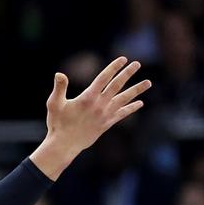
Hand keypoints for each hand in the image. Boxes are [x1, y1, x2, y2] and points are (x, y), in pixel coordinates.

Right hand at [33, 57, 149, 175]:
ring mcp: (104, 115)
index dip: (114, 67)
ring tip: (148, 82)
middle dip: (127, 73)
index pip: (103, 78)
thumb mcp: (54, 104)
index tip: (123, 59)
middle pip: (117, 85)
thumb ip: (59, 88)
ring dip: (137, 90)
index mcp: (87, 97)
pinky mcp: (106, 124)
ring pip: (124, 99)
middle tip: (137, 64)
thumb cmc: (58, 124)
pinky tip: (140, 103)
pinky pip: (122, 114)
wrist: (64, 145)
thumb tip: (59, 74)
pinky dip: (131, 108)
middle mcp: (99, 104)